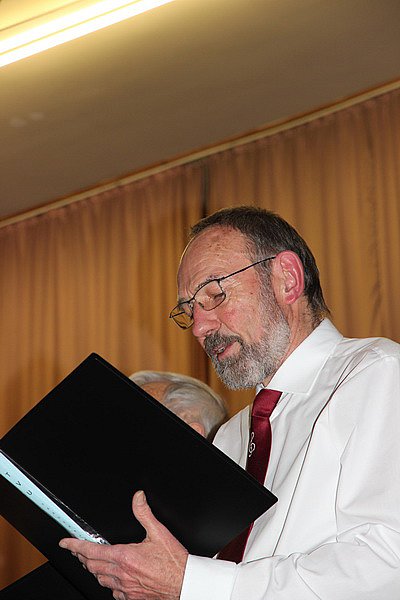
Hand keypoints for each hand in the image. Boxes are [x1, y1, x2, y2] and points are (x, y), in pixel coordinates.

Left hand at [59, 490, 187, 599]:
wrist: (185, 585)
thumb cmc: (174, 563)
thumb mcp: (159, 532)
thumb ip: (144, 513)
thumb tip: (138, 498)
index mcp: (124, 556)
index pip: (91, 551)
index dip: (75, 545)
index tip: (66, 543)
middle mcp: (121, 574)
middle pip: (91, 566)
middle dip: (81, 557)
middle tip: (77, 550)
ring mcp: (125, 588)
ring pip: (100, 579)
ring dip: (93, 570)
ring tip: (90, 563)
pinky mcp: (131, 597)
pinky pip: (112, 591)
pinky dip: (108, 582)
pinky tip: (111, 579)